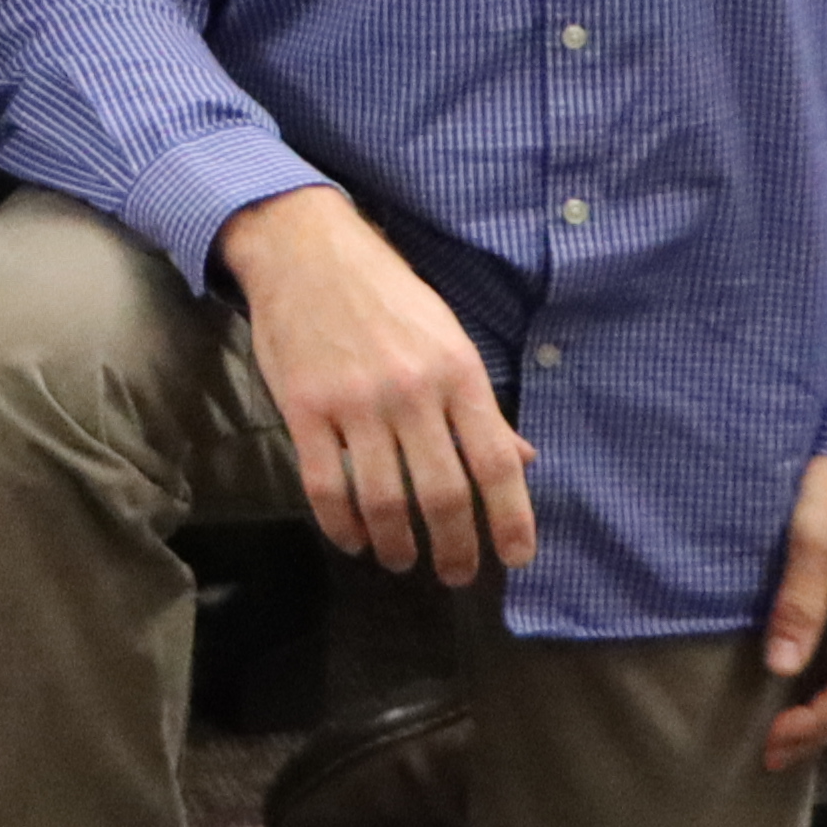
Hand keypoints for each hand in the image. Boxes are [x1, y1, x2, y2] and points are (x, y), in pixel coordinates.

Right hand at [214, 185, 538, 579]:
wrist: (305, 251)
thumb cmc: (387, 296)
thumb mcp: (448, 339)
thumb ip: (481, 406)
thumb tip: (523, 460)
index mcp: (457, 372)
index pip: (495, 462)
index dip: (511, 519)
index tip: (517, 558)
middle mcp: (412, 391)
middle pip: (442, 493)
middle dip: (455, 547)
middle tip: (456, 574)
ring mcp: (355, 402)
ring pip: (383, 499)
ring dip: (397, 545)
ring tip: (401, 560)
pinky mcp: (304, 408)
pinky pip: (324, 485)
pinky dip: (341, 524)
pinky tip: (353, 539)